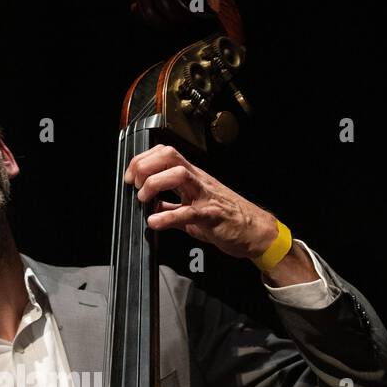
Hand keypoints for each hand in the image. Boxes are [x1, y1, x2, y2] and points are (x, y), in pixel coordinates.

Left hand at [124, 145, 279, 260]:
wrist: (256, 232)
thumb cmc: (228, 219)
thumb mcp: (194, 211)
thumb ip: (172, 207)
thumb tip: (151, 207)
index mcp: (193, 178)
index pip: (165, 154)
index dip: (143, 160)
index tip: (130, 176)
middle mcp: (199, 181)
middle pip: (170, 156)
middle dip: (145, 165)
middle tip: (134, 185)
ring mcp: (206, 196)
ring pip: (179, 175)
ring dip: (154, 184)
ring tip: (143, 199)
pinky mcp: (212, 216)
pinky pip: (188, 212)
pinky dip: (168, 217)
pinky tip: (155, 222)